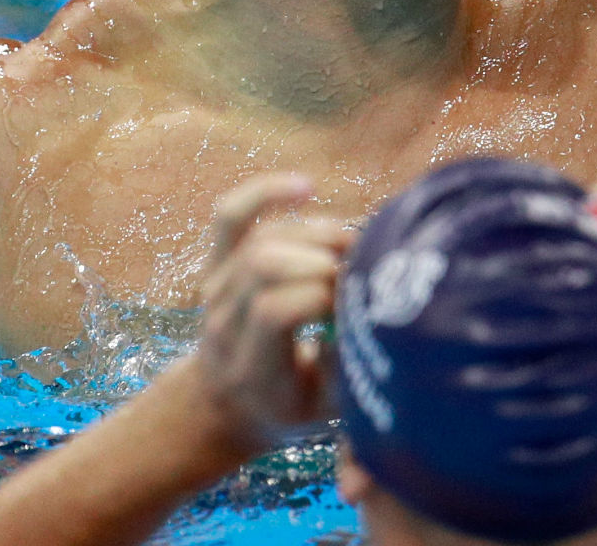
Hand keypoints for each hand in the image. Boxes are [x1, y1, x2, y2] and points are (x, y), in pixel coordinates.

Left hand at [196, 173, 354, 448]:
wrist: (226, 403)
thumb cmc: (291, 406)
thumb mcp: (330, 410)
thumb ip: (354, 371)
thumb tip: (381, 318)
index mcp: (252, 370)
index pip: (276, 310)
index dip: (322, 295)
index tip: (357, 303)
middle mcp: (224, 325)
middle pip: (264, 264)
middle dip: (321, 257)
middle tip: (361, 270)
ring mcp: (214, 290)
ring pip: (262, 238)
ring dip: (315, 232)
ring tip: (353, 246)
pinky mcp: (215, 264)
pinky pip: (231, 216)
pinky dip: (266, 193)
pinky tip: (307, 187)